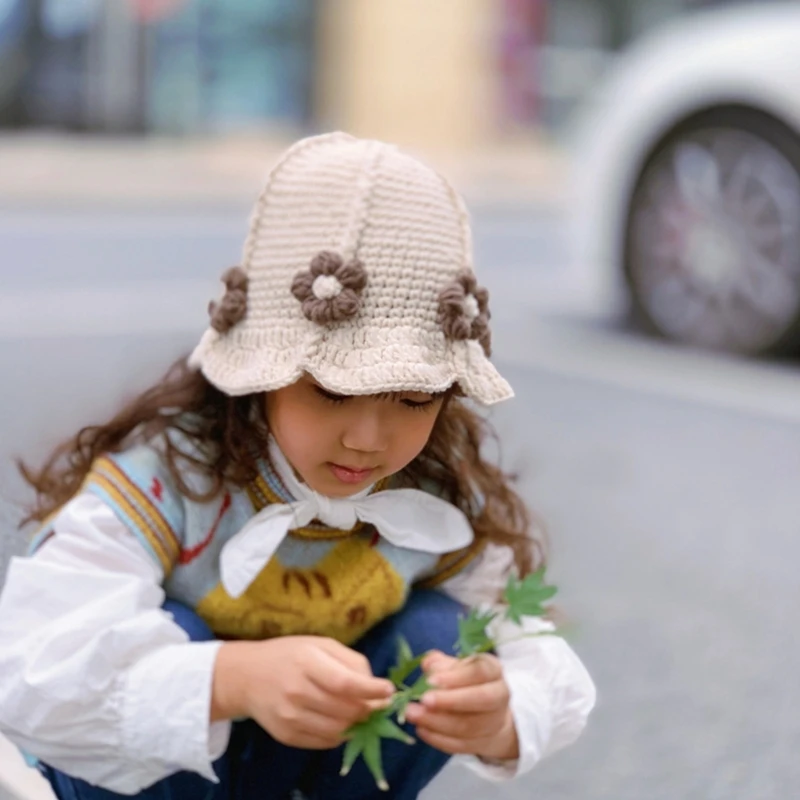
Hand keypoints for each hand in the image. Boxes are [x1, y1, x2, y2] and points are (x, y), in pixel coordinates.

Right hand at [212, 637, 394, 748]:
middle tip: (378, 703)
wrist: (247, 676)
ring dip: (357, 723)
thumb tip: (374, 685)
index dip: (371, 690)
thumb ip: (350, 661)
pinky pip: (324, 742)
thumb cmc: (290, 655)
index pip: (345, 683)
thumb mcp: (320, 644)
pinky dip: (340, 734)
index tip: (389, 690)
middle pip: (345, 710)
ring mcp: (290, 716)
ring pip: (338, 730)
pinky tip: (341, 720)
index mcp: (306, 662)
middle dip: (369, 708)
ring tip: (361, 711)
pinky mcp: (286, 735)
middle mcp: (296, 691)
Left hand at [405, 650, 518, 760]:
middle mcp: (499, 695)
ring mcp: (494, 722)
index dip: (456, 677)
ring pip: (468, 726)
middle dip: (450, 701)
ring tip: (413, 714)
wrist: (488, 711)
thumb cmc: (467, 681)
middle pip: (481, 699)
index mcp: (493, 670)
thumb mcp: (456, 666)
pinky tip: (421, 729)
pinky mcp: (482, 743)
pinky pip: (461, 745)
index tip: (431, 680)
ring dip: (438, 722)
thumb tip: (428, 665)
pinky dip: (439, 739)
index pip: (479, 671)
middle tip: (423, 700)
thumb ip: (441, 663)